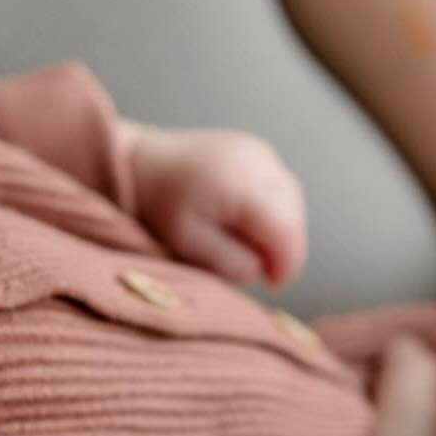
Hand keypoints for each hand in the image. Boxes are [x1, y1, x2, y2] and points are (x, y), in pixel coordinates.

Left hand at [122, 122, 306, 286]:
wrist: (141, 164)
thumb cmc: (159, 207)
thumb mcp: (189, 246)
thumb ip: (231, 263)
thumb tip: (262, 269)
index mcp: (239, 183)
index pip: (286, 230)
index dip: (286, 264)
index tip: (271, 284)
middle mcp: (257, 160)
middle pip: (293, 217)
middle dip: (282, 249)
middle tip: (256, 268)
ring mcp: (260, 151)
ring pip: (293, 203)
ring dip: (279, 231)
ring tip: (247, 245)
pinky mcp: (259, 151)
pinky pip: (282, 189)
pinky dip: (273, 212)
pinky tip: (247, 223)